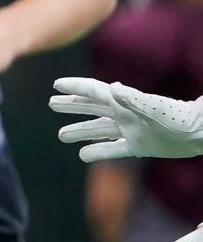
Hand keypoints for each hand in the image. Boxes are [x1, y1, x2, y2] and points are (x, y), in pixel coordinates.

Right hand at [50, 77, 202, 161]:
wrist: (199, 133)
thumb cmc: (178, 117)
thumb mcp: (154, 107)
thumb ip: (132, 98)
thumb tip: (112, 87)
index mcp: (124, 101)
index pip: (94, 91)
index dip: (74, 87)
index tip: (55, 85)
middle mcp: (124, 114)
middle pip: (92, 108)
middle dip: (73, 105)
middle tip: (52, 104)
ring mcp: (130, 130)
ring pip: (99, 130)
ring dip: (80, 131)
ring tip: (62, 135)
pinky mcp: (138, 146)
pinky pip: (114, 149)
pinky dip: (98, 152)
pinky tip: (83, 155)